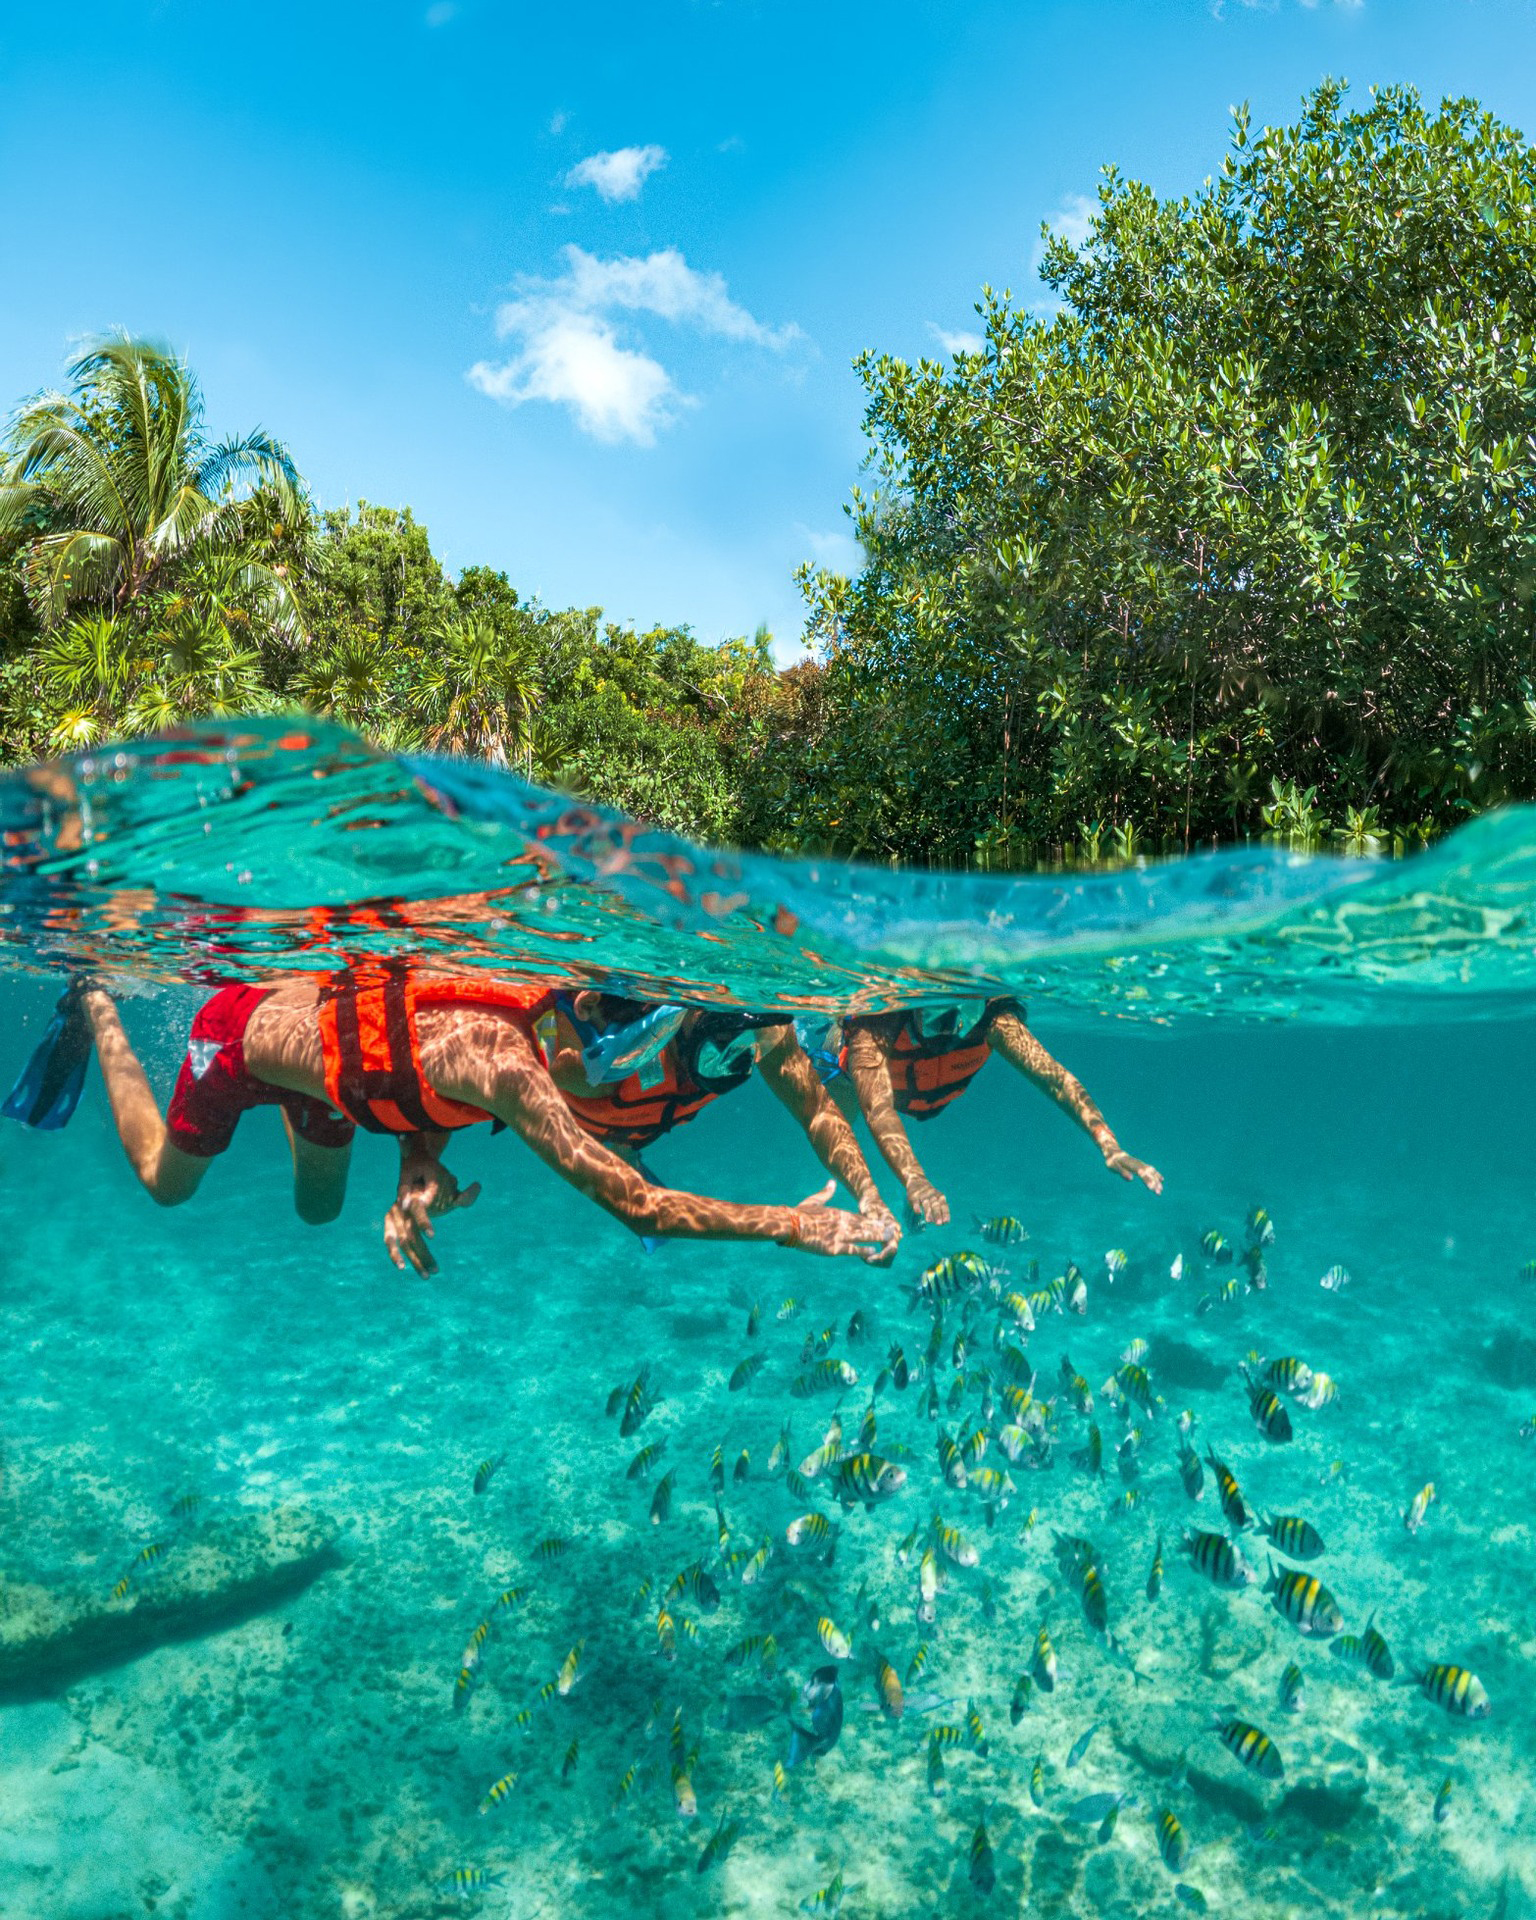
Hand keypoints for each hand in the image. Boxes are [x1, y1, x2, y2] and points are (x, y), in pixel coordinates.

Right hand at [384, 1156, 481, 1274]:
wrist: (415, 1168)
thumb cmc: (437, 1180)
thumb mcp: (452, 1186)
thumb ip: (464, 1193)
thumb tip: (477, 1187)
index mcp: (415, 1194)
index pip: (418, 1209)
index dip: (424, 1222)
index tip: (433, 1236)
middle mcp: (400, 1205)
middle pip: (410, 1234)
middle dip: (423, 1254)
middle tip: (437, 1270)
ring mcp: (393, 1214)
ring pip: (402, 1242)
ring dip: (414, 1259)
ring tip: (427, 1276)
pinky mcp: (389, 1221)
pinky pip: (390, 1240)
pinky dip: (395, 1254)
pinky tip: (403, 1267)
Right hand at [783, 1181, 899, 1264]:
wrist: (790, 1225)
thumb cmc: (799, 1213)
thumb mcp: (814, 1200)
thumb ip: (826, 1192)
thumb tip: (832, 1182)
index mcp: (837, 1213)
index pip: (858, 1217)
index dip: (871, 1220)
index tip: (881, 1221)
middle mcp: (842, 1223)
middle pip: (864, 1225)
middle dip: (878, 1227)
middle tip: (892, 1229)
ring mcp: (839, 1235)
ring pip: (862, 1236)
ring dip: (876, 1236)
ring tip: (888, 1238)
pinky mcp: (833, 1248)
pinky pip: (852, 1249)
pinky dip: (863, 1250)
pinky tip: (873, 1251)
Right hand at [904, 1177, 949, 1227]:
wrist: (917, 1181)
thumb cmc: (930, 1195)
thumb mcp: (937, 1200)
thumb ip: (940, 1210)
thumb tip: (943, 1223)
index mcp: (940, 1197)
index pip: (944, 1205)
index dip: (945, 1213)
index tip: (946, 1221)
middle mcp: (932, 1195)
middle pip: (935, 1205)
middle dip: (937, 1214)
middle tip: (939, 1223)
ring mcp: (922, 1195)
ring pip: (926, 1204)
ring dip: (927, 1212)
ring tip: (929, 1221)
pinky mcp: (914, 1196)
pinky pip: (915, 1201)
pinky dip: (916, 1206)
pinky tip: (918, 1212)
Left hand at [1104, 1147, 1162, 1194]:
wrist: (1113, 1152)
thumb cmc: (1112, 1161)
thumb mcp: (1114, 1166)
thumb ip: (1122, 1172)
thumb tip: (1130, 1179)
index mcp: (1132, 1165)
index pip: (1142, 1174)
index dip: (1148, 1181)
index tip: (1152, 1189)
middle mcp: (1139, 1164)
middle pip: (1149, 1173)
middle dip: (1154, 1183)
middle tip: (1158, 1192)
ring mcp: (1141, 1164)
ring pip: (1152, 1172)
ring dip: (1157, 1181)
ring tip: (1160, 1190)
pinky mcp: (1141, 1165)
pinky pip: (1151, 1170)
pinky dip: (1156, 1174)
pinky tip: (1161, 1180)